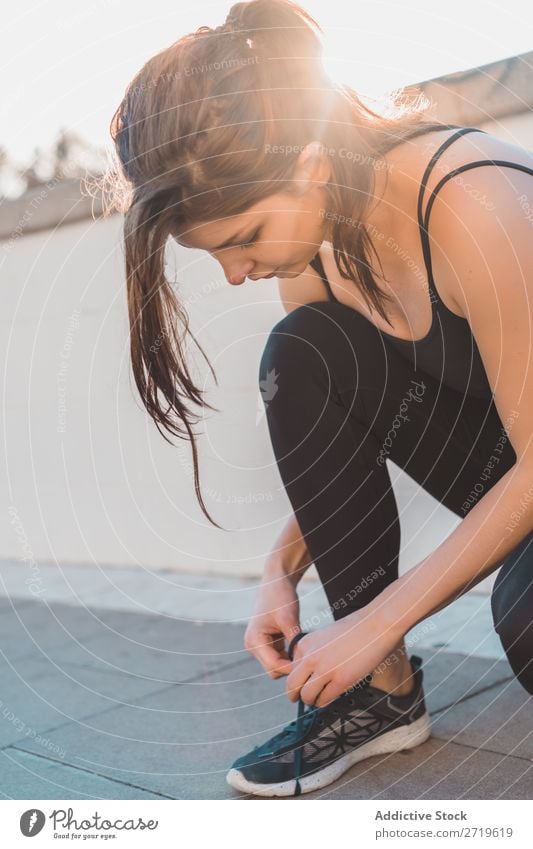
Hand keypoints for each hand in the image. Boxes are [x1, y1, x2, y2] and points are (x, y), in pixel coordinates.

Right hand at [244, 566, 301, 678]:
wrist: (277, 579)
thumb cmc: (280, 595)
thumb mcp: (289, 618)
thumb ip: (294, 642)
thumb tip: (303, 662)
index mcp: (254, 640)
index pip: (274, 666)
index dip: (292, 668)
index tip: (310, 664)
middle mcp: (254, 645)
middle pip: (274, 670)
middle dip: (291, 667)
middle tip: (311, 659)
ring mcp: (260, 645)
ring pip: (277, 666)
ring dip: (291, 662)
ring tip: (308, 653)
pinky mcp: (269, 642)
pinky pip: (280, 657)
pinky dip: (291, 656)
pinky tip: (303, 648)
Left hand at [286, 604, 401, 706]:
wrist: (375, 625)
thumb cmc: (354, 629)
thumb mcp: (325, 635)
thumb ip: (314, 651)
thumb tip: (311, 672)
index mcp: (305, 644)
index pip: (291, 668)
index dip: (297, 678)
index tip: (301, 682)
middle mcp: (310, 657)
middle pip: (292, 685)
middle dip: (294, 694)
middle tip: (297, 698)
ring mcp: (325, 669)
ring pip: (306, 696)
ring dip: (310, 701)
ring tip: (315, 701)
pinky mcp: (340, 680)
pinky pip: (324, 699)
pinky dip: (324, 702)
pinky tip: (328, 700)